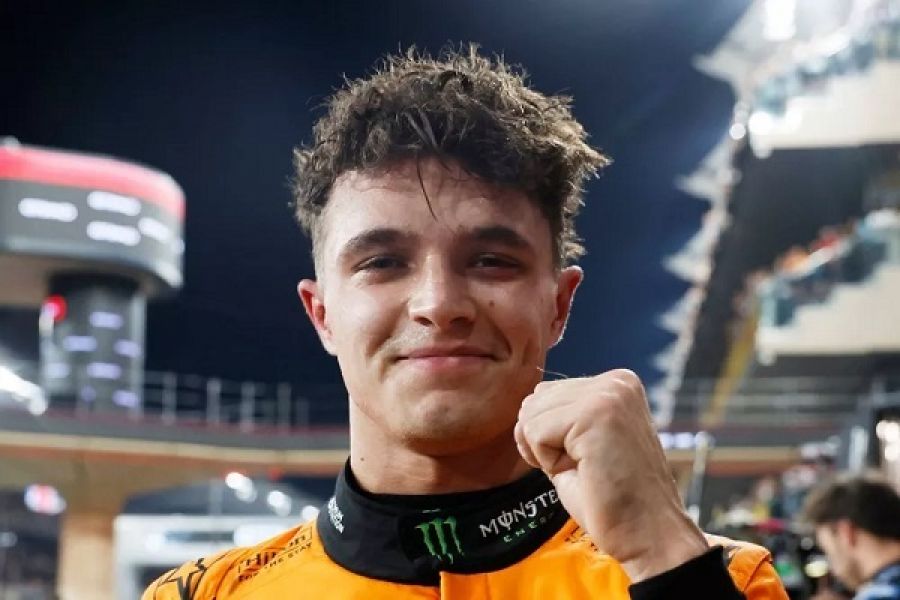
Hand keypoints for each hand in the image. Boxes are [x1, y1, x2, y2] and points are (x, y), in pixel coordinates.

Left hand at [514, 369, 708, 581]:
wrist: (649, 535)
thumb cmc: (612, 499)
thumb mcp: (581, 443)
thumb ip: (559, 416)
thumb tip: (525, 404)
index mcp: (616, 384)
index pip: (546, 393)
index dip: (549, 436)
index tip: (585, 460)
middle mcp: (616, 381)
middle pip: (535, 400)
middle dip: (544, 442)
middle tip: (585, 468)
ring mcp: (608, 394)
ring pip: (531, 414)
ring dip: (546, 453)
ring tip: (586, 470)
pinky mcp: (596, 413)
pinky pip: (535, 431)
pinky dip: (548, 461)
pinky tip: (584, 472)